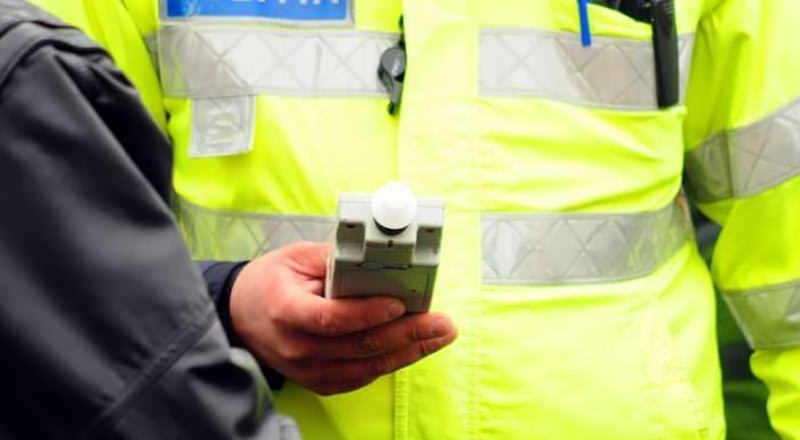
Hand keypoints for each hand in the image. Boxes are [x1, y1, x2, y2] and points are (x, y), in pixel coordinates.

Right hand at [230, 242, 457, 395]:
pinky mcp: (320, 382)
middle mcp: (298, 347)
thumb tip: (377, 256)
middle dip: (408, 334)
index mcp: (287, 311)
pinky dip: (391, 361)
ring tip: (440, 335)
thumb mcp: (295, 257)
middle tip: (442, 323)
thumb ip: (335, 258)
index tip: (401, 303)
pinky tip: (415, 348)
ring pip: (367, 366)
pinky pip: (362, 375)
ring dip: (410, 351)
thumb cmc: (270, 282)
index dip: (369, 313)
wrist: (241, 317)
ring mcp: (309, 370)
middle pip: (360, 346)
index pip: (333, 318)